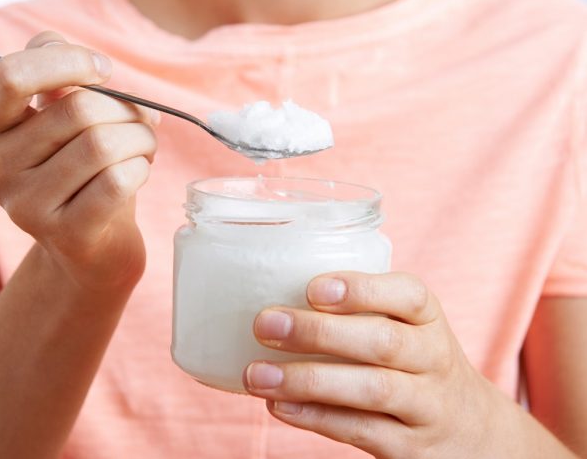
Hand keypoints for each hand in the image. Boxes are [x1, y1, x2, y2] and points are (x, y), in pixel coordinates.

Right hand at [0, 31, 157, 292]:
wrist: (91, 248)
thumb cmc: (80, 170)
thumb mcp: (60, 118)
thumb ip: (54, 74)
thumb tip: (70, 51)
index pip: (11, 75)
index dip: (67, 61)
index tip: (104, 70)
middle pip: (77, 110)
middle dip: (126, 108)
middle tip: (143, 120)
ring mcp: (26, 207)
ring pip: (103, 144)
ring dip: (141, 137)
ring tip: (144, 146)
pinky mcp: (65, 235)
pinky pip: (118, 180)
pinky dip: (141, 167)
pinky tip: (139, 171)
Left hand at [243, 272, 508, 458]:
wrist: (472, 429)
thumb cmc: (414, 361)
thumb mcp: (406, 326)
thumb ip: (359, 308)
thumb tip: (270, 287)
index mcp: (428, 318)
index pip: (408, 295)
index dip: (361, 290)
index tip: (313, 288)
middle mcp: (433, 358)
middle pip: (383, 343)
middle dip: (320, 333)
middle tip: (266, 324)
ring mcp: (425, 406)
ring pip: (373, 390)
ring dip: (308, 380)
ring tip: (257, 374)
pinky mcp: (408, 446)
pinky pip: (361, 431)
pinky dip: (316, 417)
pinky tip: (278, 404)